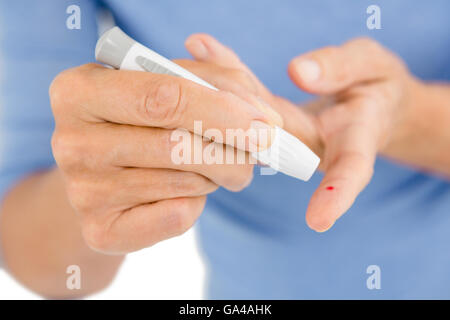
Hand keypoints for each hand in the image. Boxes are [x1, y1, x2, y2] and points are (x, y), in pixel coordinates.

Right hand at [49, 63, 279, 252]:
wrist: (108, 167)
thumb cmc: (145, 116)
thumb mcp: (174, 82)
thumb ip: (221, 81)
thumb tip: (264, 115)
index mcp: (80, 90)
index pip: (166, 97)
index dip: (226, 112)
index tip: (267, 126)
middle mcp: (70, 141)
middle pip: (176, 146)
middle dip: (234, 152)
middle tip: (260, 151)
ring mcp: (80, 190)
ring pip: (183, 182)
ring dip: (216, 174)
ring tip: (213, 164)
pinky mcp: (100, 229)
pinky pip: (175, 217)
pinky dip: (197, 202)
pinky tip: (187, 189)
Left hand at [185, 35, 419, 231]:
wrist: (367, 100)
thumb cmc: (380, 87)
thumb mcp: (374, 68)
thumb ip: (342, 69)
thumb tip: (299, 72)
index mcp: (353, 141)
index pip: (350, 169)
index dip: (336, 192)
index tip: (318, 220)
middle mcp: (310, 146)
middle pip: (276, 141)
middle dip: (239, 122)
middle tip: (204, 87)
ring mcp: (284, 137)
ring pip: (249, 119)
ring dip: (220, 92)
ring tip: (193, 54)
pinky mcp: (268, 124)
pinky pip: (244, 100)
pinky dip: (224, 74)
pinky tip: (200, 46)